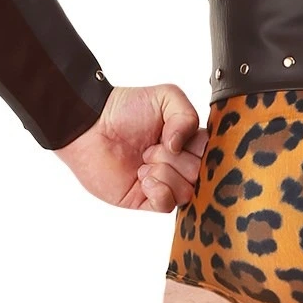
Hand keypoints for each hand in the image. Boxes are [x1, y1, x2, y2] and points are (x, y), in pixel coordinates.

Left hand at [55, 84, 208, 211]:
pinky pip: (167, 205)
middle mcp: (178, 164)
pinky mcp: (145, 199)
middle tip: (152, 147)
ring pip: (186, 191)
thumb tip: (182, 146)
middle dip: (176, 159)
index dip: (198, 148)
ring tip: (144, 161)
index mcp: (188, 142)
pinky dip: (159, 191)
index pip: (212, 154)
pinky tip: (143, 178)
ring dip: (165, 173)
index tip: (179, 140)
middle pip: (200, 173)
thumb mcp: (165, 97)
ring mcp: (163, 183)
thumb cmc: (123, 109)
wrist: (89, 126)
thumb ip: (186, 115)